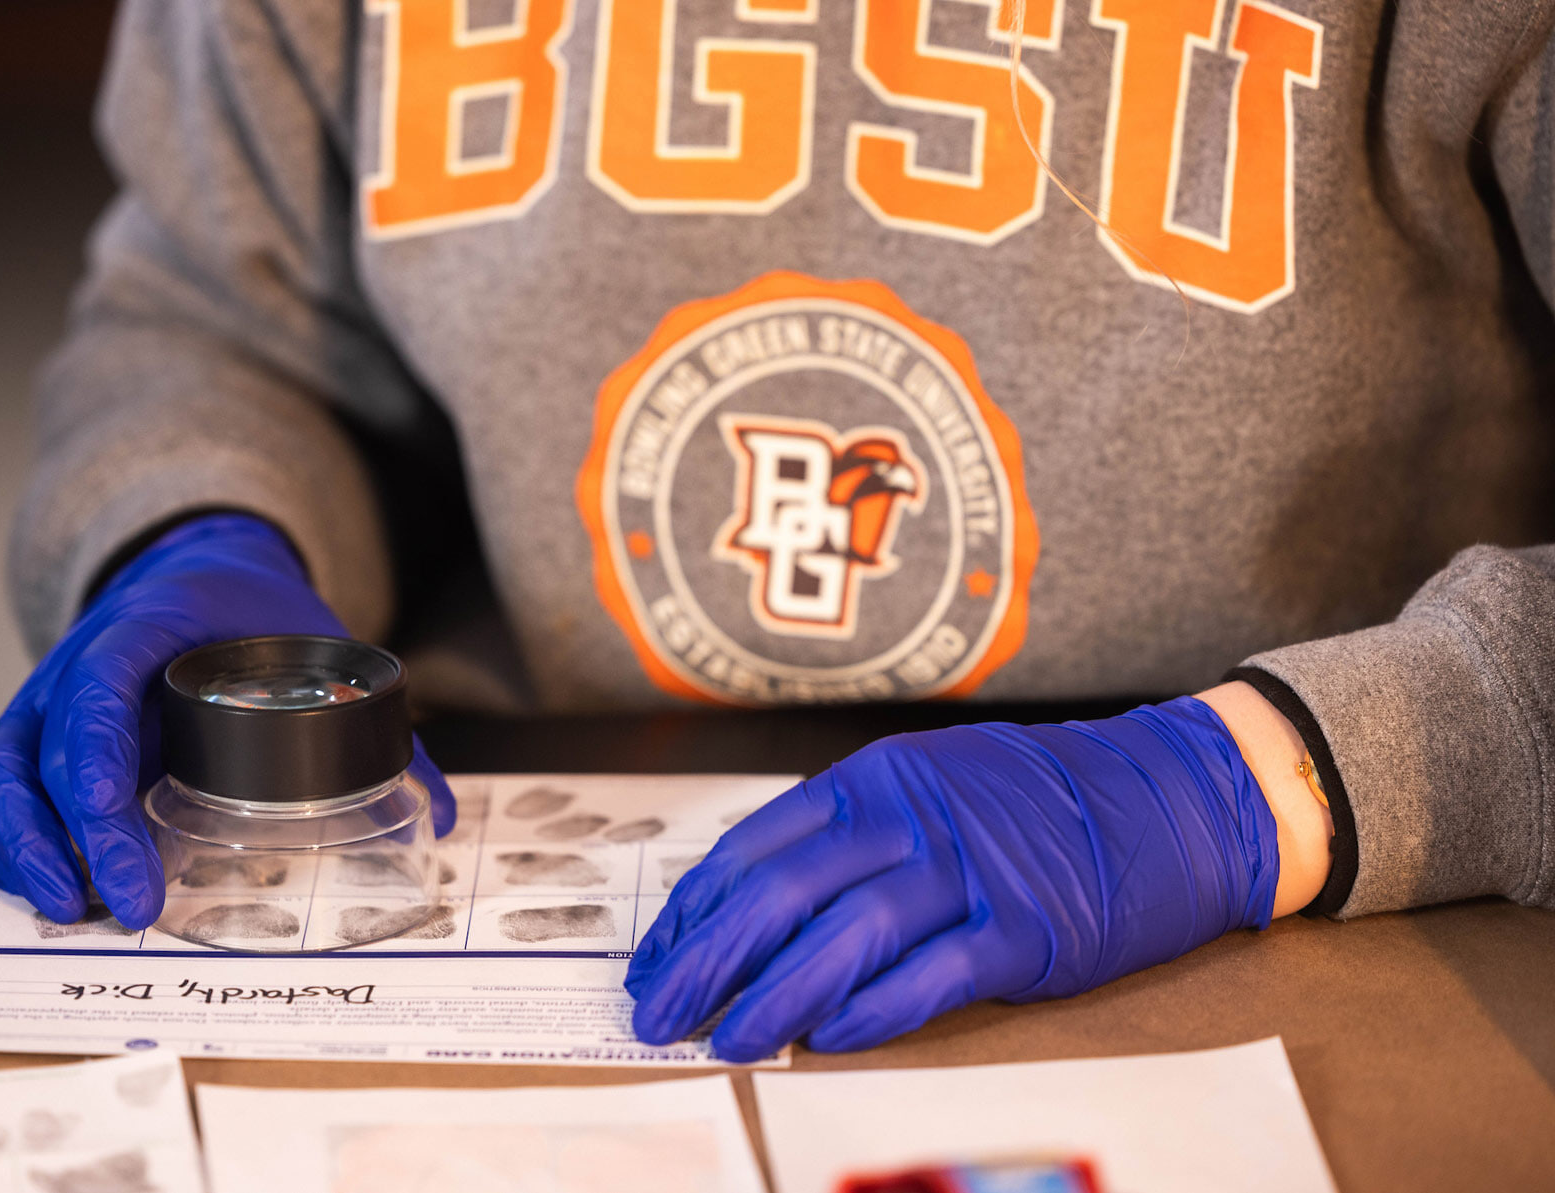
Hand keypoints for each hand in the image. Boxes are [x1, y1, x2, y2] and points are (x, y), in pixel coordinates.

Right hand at [0, 512, 454, 927]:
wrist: (196, 568)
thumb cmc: (250, 613)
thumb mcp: (314, 642)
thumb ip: (377, 727)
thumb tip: (440, 812)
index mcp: (146, 626)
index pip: (100, 688)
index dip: (101, 766)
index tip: (120, 832)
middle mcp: (78, 661)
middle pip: (40, 748)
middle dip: (74, 835)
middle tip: (126, 903)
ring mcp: (45, 698)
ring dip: (21, 848)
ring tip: (70, 910)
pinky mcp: (33, 735)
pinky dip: (3, 844)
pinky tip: (49, 892)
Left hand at [624, 697, 1278, 1061]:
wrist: (1166, 797)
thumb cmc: (1031, 800)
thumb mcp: (925, 785)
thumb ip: (845, 836)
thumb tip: (749, 907)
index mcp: (874, 780)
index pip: (756, 847)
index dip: (695, 911)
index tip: (653, 961)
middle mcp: (912, 818)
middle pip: (783, 892)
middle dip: (707, 959)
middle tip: (658, 1012)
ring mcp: (971, 871)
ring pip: (846, 936)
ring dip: (775, 995)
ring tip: (728, 1039)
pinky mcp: (1026, 929)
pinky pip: (933, 974)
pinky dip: (874, 1009)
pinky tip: (826, 1039)